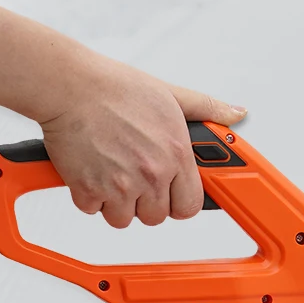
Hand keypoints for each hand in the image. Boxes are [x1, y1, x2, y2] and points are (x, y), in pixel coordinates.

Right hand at [41, 55, 246, 228]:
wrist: (67, 84)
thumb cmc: (114, 87)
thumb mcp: (170, 95)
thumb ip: (206, 109)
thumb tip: (236, 114)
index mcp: (175, 156)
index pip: (189, 206)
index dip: (178, 201)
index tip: (169, 193)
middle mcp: (151, 175)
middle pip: (156, 216)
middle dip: (145, 202)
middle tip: (133, 177)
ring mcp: (120, 185)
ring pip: (123, 218)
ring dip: (116, 203)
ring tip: (110, 172)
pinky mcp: (88, 189)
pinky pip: (92, 210)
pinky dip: (88, 196)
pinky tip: (89, 170)